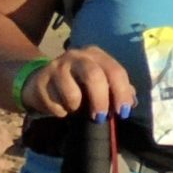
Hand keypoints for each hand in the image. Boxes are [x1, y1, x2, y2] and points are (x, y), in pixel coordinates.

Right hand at [18, 45, 135, 118]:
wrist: (41, 81)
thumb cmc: (77, 83)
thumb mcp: (99, 82)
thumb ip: (116, 89)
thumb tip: (131, 103)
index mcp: (96, 55)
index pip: (115, 71)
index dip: (122, 93)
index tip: (122, 112)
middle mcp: (76, 56)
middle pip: (94, 76)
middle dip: (101, 101)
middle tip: (101, 118)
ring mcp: (56, 66)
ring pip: (72, 93)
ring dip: (77, 108)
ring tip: (76, 109)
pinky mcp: (41, 81)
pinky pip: (55, 104)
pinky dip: (61, 112)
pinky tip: (61, 108)